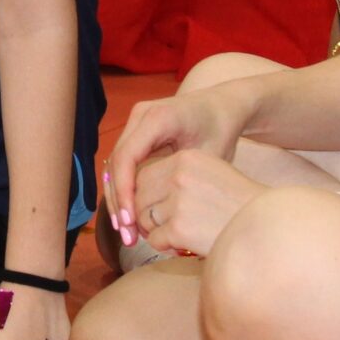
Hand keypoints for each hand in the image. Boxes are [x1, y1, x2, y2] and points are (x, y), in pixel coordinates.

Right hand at [105, 86, 248, 244]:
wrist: (224, 106)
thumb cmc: (222, 130)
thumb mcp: (210, 157)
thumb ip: (185, 183)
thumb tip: (165, 221)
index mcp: (158, 118)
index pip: (127, 157)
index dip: (124, 191)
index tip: (130, 220)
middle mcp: (140, 117)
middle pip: (115, 163)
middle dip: (118, 201)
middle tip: (126, 234)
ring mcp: (135, 123)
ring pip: (115, 166)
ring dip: (118, 199)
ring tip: (126, 231)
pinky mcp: (136, 133)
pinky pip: (123, 164)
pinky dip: (125, 190)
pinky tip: (130, 217)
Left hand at [137, 149, 264, 258]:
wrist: (270, 228)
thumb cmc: (241, 205)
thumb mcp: (212, 175)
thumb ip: (179, 177)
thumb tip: (138, 192)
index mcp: (188, 158)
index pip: (145, 175)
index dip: (146, 196)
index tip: (157, 210)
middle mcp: (180, 175)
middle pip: (139, 197)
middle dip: (145, 215)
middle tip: (162, 228)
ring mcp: (178, 201)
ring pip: (144, 220)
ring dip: (156, 233)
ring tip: (178, 237)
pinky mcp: (179, 228)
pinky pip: (155, 240)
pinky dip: (166, 248)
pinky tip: (185, 247)